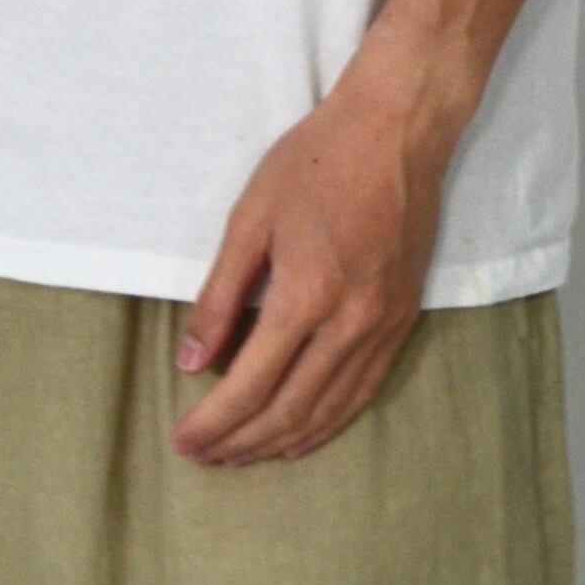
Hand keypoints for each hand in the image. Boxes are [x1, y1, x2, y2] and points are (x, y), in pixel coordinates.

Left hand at [169, 51, 461, 466]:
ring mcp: (383, 325)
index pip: (250, 384)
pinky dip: (328, 422)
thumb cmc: (317, 160)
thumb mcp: (252, 216)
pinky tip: (303, 433)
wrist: (398, 128)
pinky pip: (363, 391)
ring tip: (244, 456)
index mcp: (306, 295)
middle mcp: (350, 323)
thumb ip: (221, 293)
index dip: (213, 421)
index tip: (182, 440)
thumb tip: (191, 361)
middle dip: (241, 442)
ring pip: (329, 410)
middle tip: (205, 457)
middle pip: (288, 409)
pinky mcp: (403, 318)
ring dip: (282, 441)